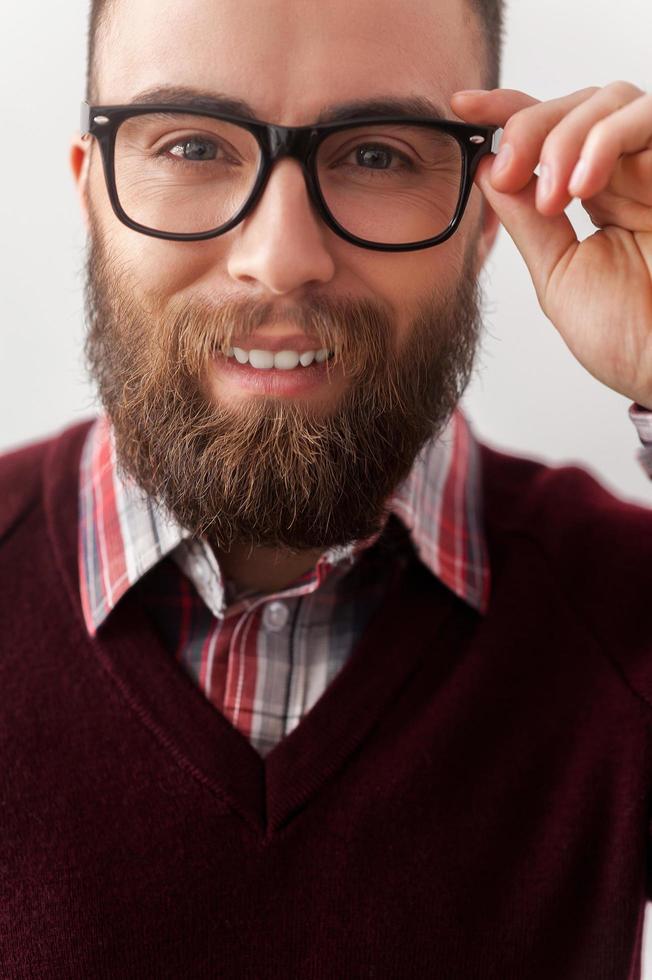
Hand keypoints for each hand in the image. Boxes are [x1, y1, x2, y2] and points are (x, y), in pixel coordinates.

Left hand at [451, 83, 651, 407]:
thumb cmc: (627, 337)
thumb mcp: (559, 272)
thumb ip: (527, 220)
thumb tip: (488, 168)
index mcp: (597, 195)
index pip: (550, 131)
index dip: (507, 110)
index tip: (463, 109)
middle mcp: (628, 172)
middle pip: (577, 104)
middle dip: (531, 127)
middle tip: (509, 172)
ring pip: (611, 100)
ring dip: (566, 136)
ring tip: (552, 196)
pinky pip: (649, 116)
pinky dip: (607, 139)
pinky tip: (582, 185)